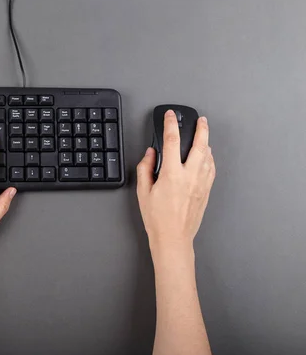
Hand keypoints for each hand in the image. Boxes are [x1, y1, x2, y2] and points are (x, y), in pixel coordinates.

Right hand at [136, 110, 214, 248]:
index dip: (170, 124)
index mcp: (172, 174)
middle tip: (201, 120)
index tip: (170, 116)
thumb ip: (145, 168)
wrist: (173, 238)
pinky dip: (209, 158)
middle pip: (200, 144)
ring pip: (208, 156)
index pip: (172, 141)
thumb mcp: (143, 191)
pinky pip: (211, 168)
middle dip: (201, 129)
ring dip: (206, 143)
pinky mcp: (206, 191)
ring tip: (203, 136)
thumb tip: (150, 153)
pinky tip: (206, 156)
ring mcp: (201, 183)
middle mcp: (190, 176)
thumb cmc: (157, 218)